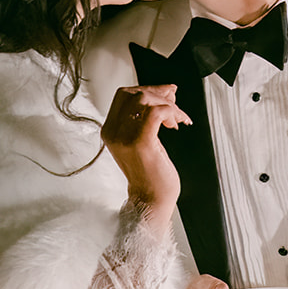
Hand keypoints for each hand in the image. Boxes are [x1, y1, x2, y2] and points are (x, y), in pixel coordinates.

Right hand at [101, 84, 190, 235]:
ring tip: (178, 119)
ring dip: (167, 104)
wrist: (150, 200)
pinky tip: (178, 123)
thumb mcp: (142, 140)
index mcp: (110, 130)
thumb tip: (166, 92)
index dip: (147, 88)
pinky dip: (171, 113)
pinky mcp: (140, 142)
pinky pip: (156, 112)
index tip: (166, 93)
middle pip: (132, 93)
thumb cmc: (150, 172)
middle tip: (175, 102)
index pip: (123, 95)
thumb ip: (145, 117)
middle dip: (157, 92)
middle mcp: (113, 132)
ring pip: (144, 100)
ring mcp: (124, 137)